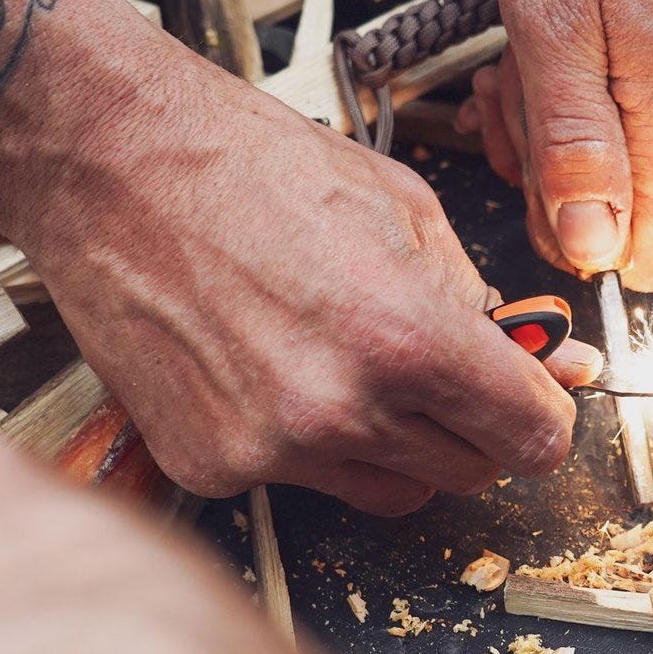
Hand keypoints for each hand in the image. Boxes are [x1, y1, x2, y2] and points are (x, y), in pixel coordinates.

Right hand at [0, 0, 597, 513]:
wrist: (108, 163)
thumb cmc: (244, 164)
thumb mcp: (402, 208)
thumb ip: (479, 299)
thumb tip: (544, 357)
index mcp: (402, 337)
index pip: (531, 436)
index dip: (543, 416)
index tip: (536, 403)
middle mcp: (338, 408)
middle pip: (471, 473)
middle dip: (476, 425)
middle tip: (447, 372)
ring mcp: (269, 448)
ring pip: (394, 490)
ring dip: (401, 443)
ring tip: (356, 363)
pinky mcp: (211, 465)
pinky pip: (305, 482)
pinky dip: (311, 443)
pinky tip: (282, 372)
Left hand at [459, 0, 652, 291]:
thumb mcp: (548, 22)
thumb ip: (572, 146)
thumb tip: (592, 248)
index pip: (645, 257)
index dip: (573, 233)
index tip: (527, 164)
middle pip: (626, 209)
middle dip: (549, 168)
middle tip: (508, 89)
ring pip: (622, 154)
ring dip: (554, 121)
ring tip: (520, 49)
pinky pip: (632, 104)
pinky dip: (579, 84)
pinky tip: (548, 34)